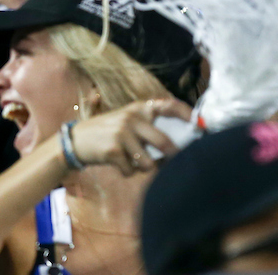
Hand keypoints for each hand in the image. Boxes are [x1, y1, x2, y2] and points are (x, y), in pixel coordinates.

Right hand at [68, 98, 191, 175]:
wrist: (76, 140)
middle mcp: (131, 118)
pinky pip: (131, 170)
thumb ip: (148, 126)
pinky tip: (117, 164)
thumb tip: (180, 144)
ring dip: (144, 168)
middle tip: (175, 162)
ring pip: (149, 163)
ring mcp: (121, 134)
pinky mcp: (112, 150)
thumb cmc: (108, 133)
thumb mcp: (126, 121)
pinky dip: (127, 172)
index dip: (187, 114)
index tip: (201, 124)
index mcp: (138, 109)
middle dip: (173, 158)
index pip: (167, 105)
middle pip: (164, 143)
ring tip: (132, 161)